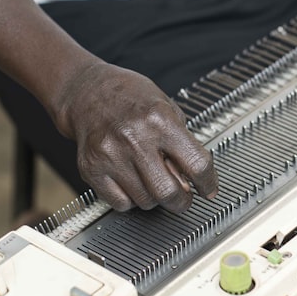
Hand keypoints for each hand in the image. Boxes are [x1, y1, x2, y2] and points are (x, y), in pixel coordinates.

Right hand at [51, 62, 217, 211]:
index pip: (196, 164)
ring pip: (145, 201)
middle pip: (168, 192)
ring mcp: (110, 155)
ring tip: (152, 180)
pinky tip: (131, 182)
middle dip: (181, 202)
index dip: (208, 183)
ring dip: (154, 198)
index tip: (209, 189)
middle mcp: (134, 138)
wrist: (88, 92)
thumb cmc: (130, 98)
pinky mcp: (91, 169)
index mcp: (160, 120)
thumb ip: (182, 144)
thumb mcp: (168, 108)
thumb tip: (189, 182)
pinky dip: (131, 199)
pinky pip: (121, 203)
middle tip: (182, 198)